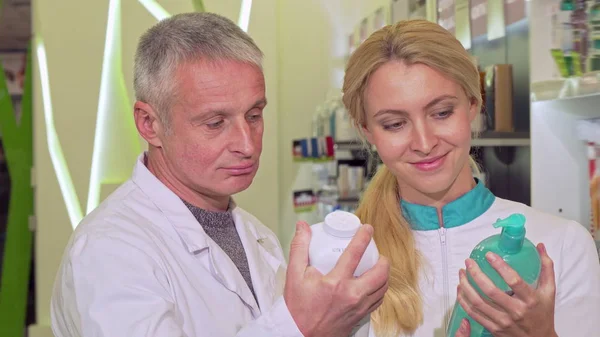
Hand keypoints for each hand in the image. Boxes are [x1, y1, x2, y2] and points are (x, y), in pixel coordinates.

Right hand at [284, 221, 389, 336]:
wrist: (299, 335)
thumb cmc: (297, 309)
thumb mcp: (294, 275)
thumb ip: (299, 248)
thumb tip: (302, 227)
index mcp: (335, 283)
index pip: (355, 253)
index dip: (363, 237)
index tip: (367, 228)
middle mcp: (351, 296)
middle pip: (380, 273)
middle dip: (383, 259)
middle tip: (377, 253)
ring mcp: (358, 309)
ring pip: (383, 289)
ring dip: (384, 275)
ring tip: (378, 267)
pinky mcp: (360, 318)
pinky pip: (378, 302)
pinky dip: (379, 291)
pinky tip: (372, 286)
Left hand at [456, 243, 557, 336]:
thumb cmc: (543, 314)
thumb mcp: (549, 292)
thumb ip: (546, 268)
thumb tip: (540, 246)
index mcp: (530, 300)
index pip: (513, 281)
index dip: (500, 266)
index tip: (489, 255)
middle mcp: (515, 311)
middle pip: (490, 290)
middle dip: (476, 273)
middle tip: (469, 262)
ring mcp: (503, 321)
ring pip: (478, 302)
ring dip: (466, 285)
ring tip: (461, 273)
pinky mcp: (493, 328)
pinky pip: (473, 313)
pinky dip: (463, 300)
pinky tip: (460, 289)